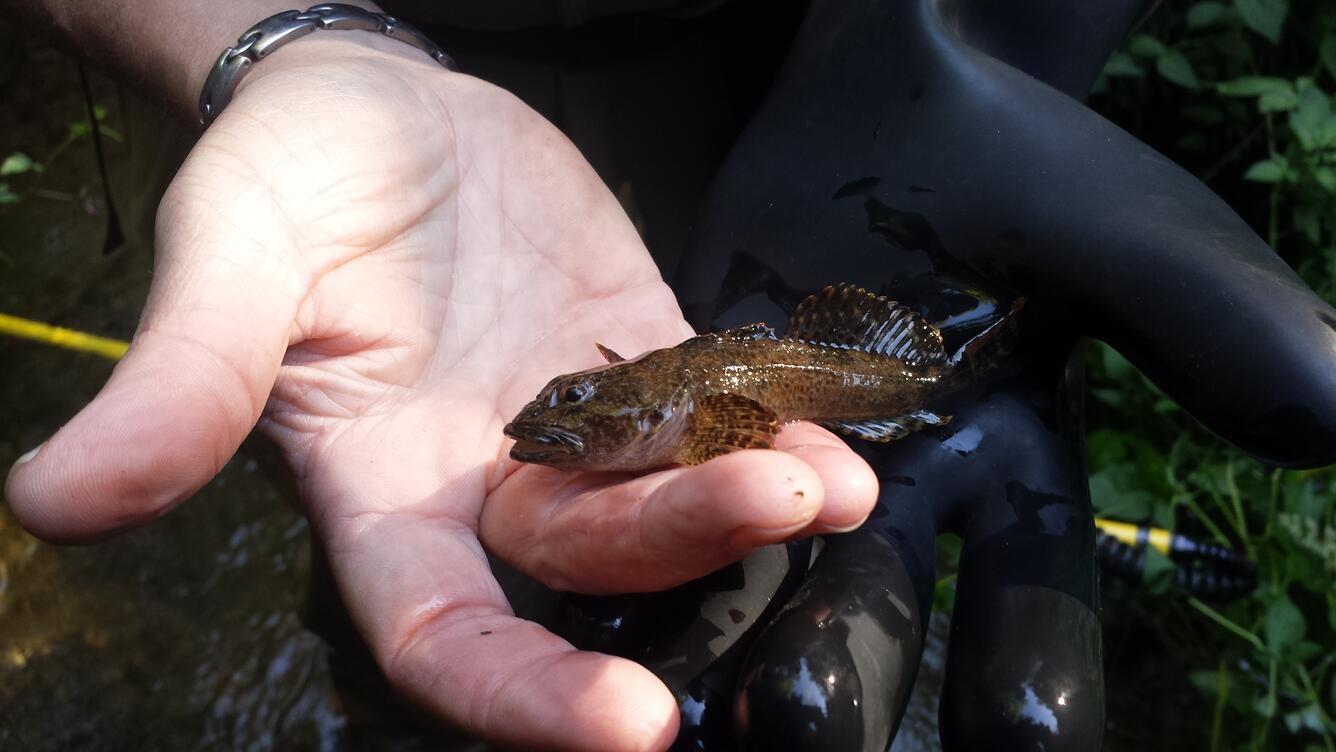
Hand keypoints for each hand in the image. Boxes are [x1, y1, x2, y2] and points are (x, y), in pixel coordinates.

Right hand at [3, 33, 876, 748]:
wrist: (376, 104)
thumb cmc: (281, 180)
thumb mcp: (223, 265)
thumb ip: (178, 387)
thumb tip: (52, 505)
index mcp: (379, 492)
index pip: (448, 636)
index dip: (525, 693)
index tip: (627, 726)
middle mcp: (482, 479)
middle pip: (587, 559)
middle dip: (681, 543)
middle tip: (779, 501)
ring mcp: (570, 416)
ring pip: (663, 488)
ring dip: (750, 490)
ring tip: (831, 480)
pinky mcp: (634, 345)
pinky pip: (708, 402)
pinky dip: (768, 417)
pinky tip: (832, 424)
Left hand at [621, 0, 1335, 747]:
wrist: (892, 92)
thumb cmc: (1028, 162)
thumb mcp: (1128, 239)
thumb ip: (1214, 324)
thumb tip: (1331, 420)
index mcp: (1003, 485)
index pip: (1026, 607)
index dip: (1027, 668)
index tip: (1024, 734)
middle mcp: (885, 503)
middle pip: (865, 615)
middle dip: (841, 672)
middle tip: (804, 732)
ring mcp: (768, 458)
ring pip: (732, 569)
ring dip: (712, 624)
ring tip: (673, 702)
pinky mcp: (673, 405)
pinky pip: (632, 476)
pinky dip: (614, 522)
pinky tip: (582, 579)